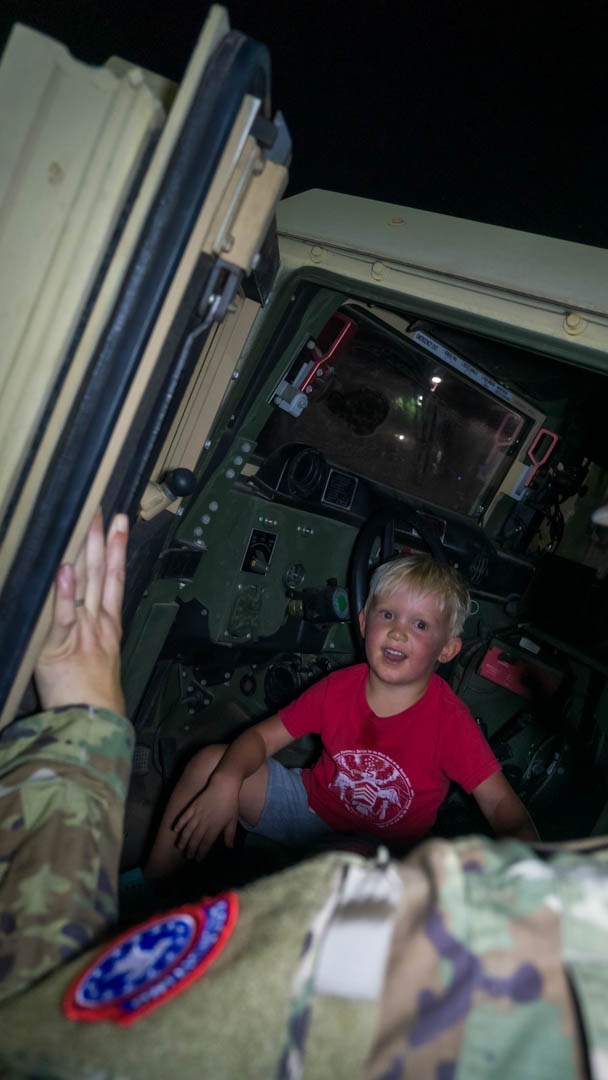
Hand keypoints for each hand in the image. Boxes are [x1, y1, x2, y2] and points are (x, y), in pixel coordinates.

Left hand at [34, 510, 127, 714]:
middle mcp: (98, 623)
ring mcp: (82, 632)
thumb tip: (82, 607)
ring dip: (87, 553)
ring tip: (88, 525)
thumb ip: (92, 630)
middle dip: (103, 540)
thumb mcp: (100, 657)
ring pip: (87, 586)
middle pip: (103, 574)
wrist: (94, 722)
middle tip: (104, 510)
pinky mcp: (61, 646)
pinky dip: (64, 593)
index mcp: (108, 624)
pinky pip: (63, 616)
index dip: (116, 549)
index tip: (117, 523)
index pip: (114, 578)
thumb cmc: (92, 694)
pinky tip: (63, 570)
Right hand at [173, 777, 239, 860]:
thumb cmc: (231, 803)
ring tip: (180, 847)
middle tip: (188, 856)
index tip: (198, 859)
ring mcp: (197, 814)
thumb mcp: (233, 820)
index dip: (201, 852)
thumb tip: (230, 847)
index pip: (206, 844)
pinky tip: (175, 830)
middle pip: (195, 839)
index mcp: (215, 827)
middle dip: (191, 849)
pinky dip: (179, 824)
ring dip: (183, 840)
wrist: (224, 785)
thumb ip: (230, 834)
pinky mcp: (193, 806)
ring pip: (188, 830)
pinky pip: (184, 817)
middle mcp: (204, 823)